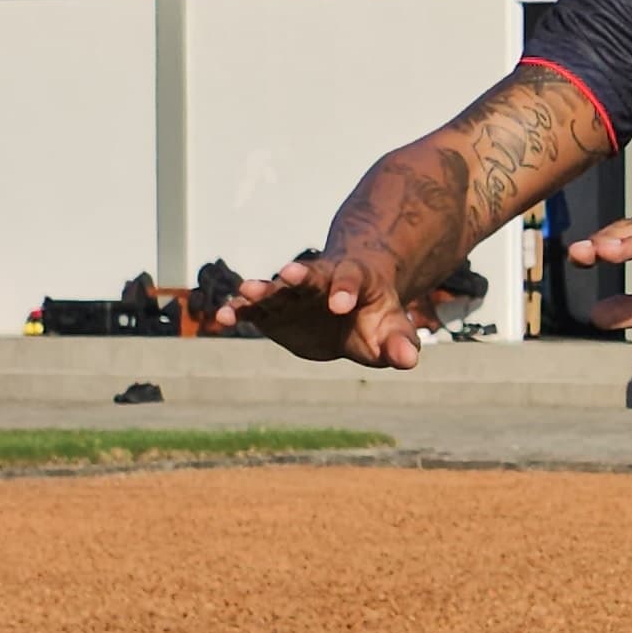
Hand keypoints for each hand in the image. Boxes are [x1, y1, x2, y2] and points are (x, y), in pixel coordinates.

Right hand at [218, 247, 443, 369]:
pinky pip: (253, 309)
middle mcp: (319, 282)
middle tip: (288, 272)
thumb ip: (399, 341)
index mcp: (354, 280)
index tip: (342, 304)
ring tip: (246, 290)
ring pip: (276, 288)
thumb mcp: (392, 328)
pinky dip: (238, 311)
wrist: (350, 304)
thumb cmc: (375, 315)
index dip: (346, 290)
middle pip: (308, 275)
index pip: (351, 280)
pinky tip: (222, 317)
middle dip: (298, 274)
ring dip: (261, 289)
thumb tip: (408, 360)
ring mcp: (293, 294)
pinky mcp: (272, 311)